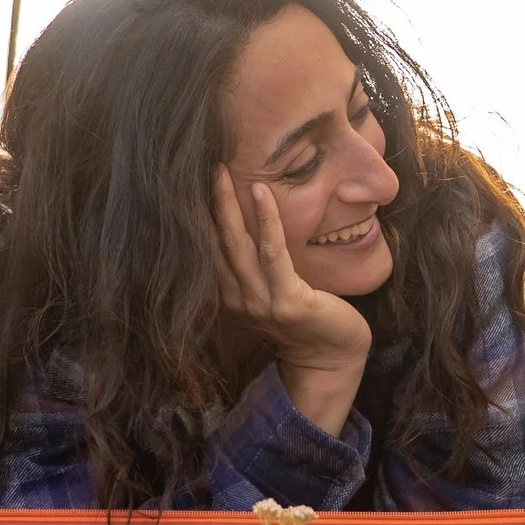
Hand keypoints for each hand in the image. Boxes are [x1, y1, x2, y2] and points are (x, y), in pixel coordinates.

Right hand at [211, 168, 371, 432]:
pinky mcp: (287, 301)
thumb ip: (255, 267)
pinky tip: (261, 192)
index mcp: (230, 296)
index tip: (191, 181)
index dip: (198, 216)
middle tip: (200, 164)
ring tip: (220, 171)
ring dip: (228, 205)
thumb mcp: (272, 291)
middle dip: (207, 203)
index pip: (208, 250)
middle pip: (215, 243)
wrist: (333, 360)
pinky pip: (272, 253)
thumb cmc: (308, 319)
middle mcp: (238, 300)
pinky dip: (267, 220)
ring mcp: (260, 302)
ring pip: (237, 244)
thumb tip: (249, 223)